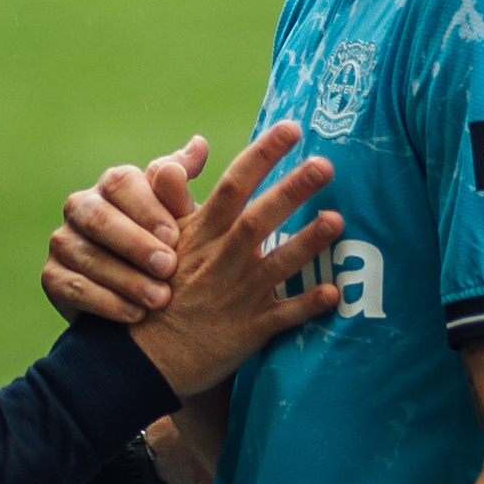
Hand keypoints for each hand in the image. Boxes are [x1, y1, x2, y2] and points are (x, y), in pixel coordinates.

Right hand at [46, 138, 196, 330]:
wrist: (145, 298)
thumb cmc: (169, 247)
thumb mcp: (181, 220)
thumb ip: (182, 189)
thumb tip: (199, 145)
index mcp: (114, 185)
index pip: (121, 182)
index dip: (147, 208)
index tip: (175, 236)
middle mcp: (81, 207)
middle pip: (98, 216)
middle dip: (135, 243)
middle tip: (169, 267)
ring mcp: (62, 242)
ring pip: (85, 254)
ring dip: (126, 278)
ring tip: (159, 299)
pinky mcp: (52, 277)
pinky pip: (73, 287)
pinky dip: (106, 302)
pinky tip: (135, 315)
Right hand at [131, 121, 338, 399]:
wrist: (145, 355)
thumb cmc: (157, 286)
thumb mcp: (163, 237)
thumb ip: (180, 196)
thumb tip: (189, 151)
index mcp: (203, 233)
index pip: (235, 184)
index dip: (263, 154)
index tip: (291, 128)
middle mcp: (223, 259)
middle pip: (259, 217)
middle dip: (292, 189)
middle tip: (325, 164)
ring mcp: (237, 294)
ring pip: (277, 264)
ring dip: (307, 242)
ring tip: (337, 219)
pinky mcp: (249, 329)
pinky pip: (284, 316)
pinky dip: (308, 305)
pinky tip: (335, 292)